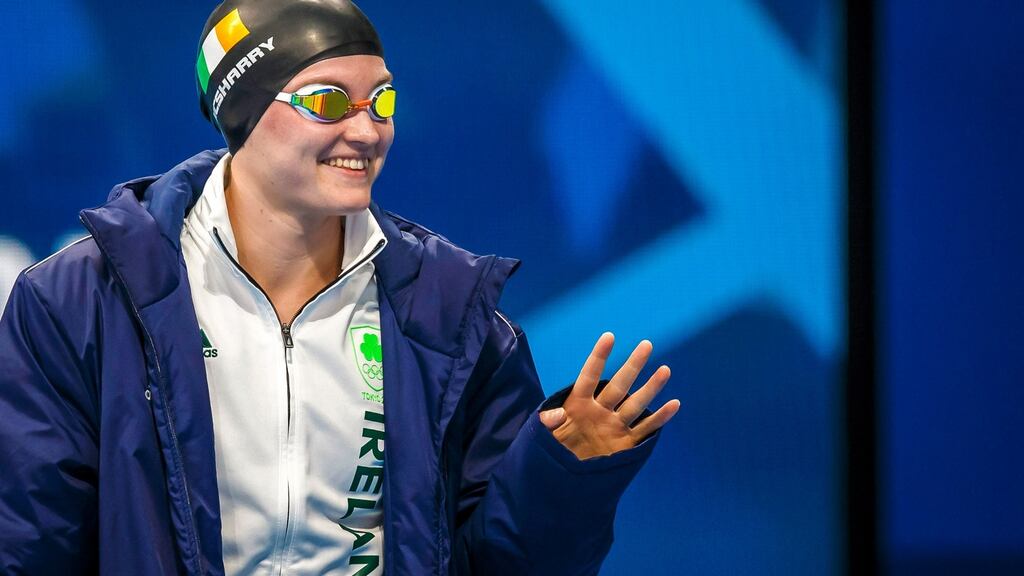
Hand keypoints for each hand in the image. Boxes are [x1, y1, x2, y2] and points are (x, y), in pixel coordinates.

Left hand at [538, 332, 679, 459]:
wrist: (563, 479)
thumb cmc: (551, 452)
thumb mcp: (543, 437)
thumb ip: (549, 423)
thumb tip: (556, 414)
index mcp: (578, 404)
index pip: (589, 376)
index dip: (599, 357)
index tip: (609, 337)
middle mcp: (599, 411)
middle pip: (619, 385)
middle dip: (632, 366)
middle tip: (646, 345)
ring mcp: (614, 426)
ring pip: (636, 404)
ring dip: (650, 388)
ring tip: (664, 370)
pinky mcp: (624, 444)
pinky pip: (645, 429)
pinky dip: (660, 418)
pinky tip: (674, 404)